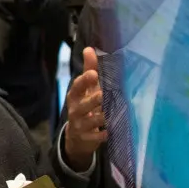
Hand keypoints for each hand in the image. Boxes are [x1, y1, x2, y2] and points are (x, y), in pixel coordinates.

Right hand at [63, 47, 108, 171]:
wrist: (77, 137)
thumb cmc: (85, 107)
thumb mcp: (85, 90)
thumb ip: (89, 70)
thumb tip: (89, 49)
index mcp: (75, 96)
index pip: (77, 87)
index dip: (84, 81)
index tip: (93, 74)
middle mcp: (75, 110)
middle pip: (84, 104)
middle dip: (94, 100)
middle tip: (103, 94)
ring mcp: (81, 125)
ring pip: (93, 120)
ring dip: (103, 116)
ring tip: (113, 112)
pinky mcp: (87, 138)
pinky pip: (97, 136)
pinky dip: (104, 134)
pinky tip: (111, 131)